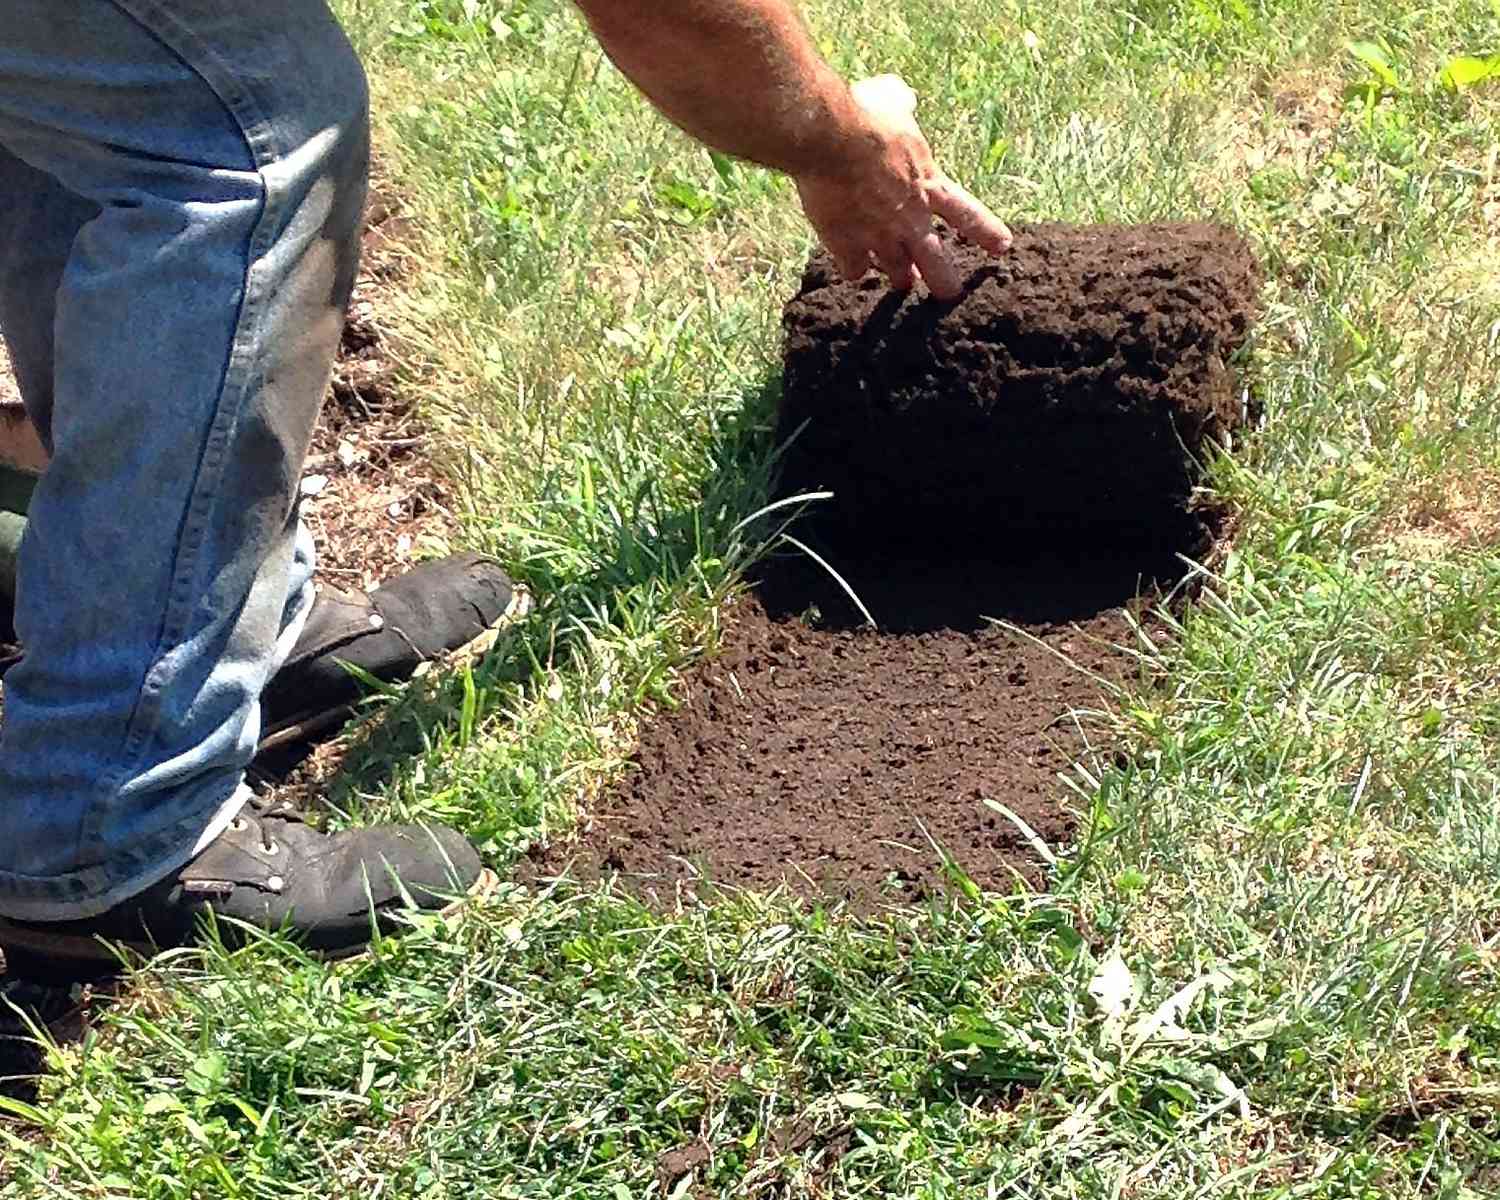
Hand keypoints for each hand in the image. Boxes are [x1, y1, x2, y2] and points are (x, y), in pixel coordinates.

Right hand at [794, 75, 1011, 300]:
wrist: (832, 139)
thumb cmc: (865, 117)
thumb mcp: (892, 100)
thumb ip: (902, 104)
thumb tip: (903, 98)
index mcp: (929, 184)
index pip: (967, 214)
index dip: (986, 232)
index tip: (1002, 247)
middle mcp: (910, 219)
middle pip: (937, 263)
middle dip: (945, 283)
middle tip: (948, 293)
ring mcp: (879, 236)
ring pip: (897, 273)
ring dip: (900, 277)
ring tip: (900, 283)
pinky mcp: (847, 244)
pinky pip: (855, 269)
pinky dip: (855, 268)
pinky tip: (852, 266)